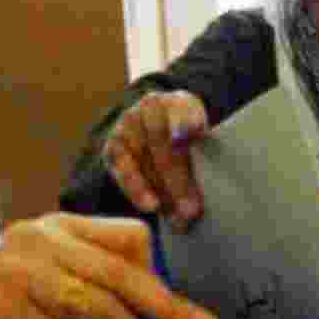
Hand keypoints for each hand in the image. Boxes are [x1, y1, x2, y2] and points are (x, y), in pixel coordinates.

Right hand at [0, 213, 218, 318]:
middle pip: (119, 274)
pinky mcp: (2, 311)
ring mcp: (16, 271)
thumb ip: (99, 294)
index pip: (128, 238)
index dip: (159, 277)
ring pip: (99, 311)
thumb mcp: (55, 294)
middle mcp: (37, 238)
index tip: (184, 313)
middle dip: (168, 310)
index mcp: (55, 227)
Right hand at [102, 90, 208, 231]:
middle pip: (162, 143)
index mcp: (180, 100)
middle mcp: (150, 106)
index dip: (184, 122)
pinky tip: (151, 206)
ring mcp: (128, 124)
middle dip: (178, 180)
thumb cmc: (189, 145)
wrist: (156, 135)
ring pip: (145, 160)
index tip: (189, 135)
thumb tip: (200, 195)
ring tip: (179, 218)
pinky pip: (124, 171)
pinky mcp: (113, 146)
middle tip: (192, 209)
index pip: (183, 110)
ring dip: (162, 192)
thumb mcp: (203, 141)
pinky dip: (138, 190)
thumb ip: (205, 155)